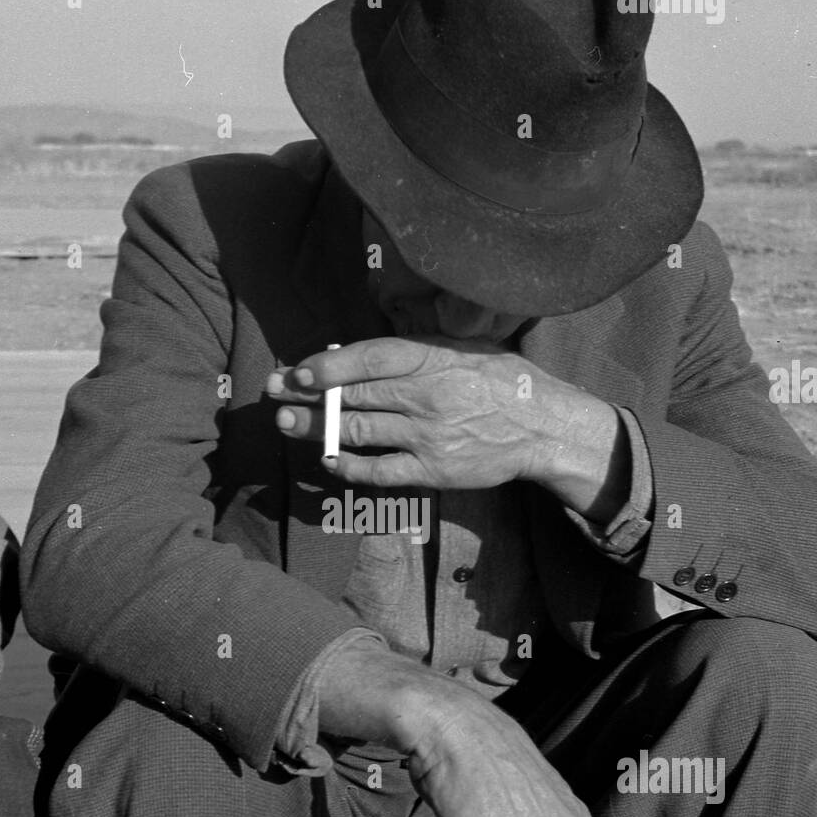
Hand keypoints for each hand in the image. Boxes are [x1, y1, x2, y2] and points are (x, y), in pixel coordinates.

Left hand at [267, 334, 620, 502]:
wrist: (544, 428)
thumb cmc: (501, 380)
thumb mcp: (465, 346)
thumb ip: (416, 347)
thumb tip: (354, 352)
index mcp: (435, 358)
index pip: (369, 359)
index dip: (326, 365)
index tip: (295, 369)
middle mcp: (429, 396)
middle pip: (354, 394)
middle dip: (307, 394)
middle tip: (273, 392)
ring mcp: (429, 436)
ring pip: (359, 430)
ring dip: (315, 428)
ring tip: (285, 422)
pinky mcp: (433, 471)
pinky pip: (379, 471)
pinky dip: (348, 465)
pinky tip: (326, 458)